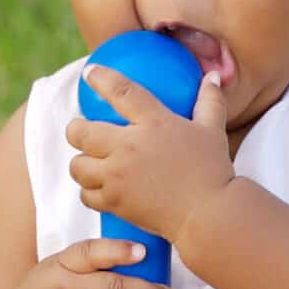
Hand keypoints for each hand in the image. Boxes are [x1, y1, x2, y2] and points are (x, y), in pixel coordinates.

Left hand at [67, 66, 235, 238]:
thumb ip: (210, 101)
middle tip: (80, 130)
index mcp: (153, 122)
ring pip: (78, 165)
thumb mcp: (212, 130)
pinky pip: (86, 194)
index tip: (89, 73)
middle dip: (75, 128)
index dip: (101, 78)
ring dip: (81, 163)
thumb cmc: (213, 171)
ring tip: (90, 163)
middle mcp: (129, 146)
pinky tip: (99, 189)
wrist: (209, 215)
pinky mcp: (114, 201)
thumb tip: (213, 76)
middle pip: (81, 132)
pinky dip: (89, 192)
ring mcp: (118, 175)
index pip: (120, 92)